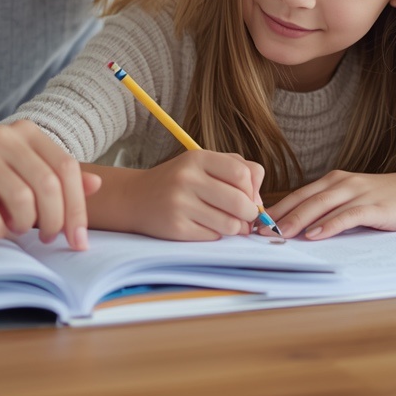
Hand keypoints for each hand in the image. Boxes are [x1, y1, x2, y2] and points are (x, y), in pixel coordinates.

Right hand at [0, 122, 100, 248]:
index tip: (79, 240)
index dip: (78, 207)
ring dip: (26, 226)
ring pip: (23, 200)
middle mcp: (4, 137)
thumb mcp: (17, 171)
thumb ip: (54, 176)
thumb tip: (97, 184)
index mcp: (25, 132)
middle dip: (56, 221)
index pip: (67, 168)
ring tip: (17, 230)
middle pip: (50, 184)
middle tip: (49, 240)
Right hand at [124, 151, 265, 240]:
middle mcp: (188, 178)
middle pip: (241, 203)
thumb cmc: (178, 181)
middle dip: (249, 214)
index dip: (253, 190)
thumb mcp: (202, 164)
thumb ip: (236, 171)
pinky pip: (213, 237)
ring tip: (225, 222)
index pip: (243, 173)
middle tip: (243, 216)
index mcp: (197, 158)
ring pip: (230, 225)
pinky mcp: (176, 228)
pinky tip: (204, 226)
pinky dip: (215, 235)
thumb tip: (260, 203)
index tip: (248, 197)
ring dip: (235, 228)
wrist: (135, 198)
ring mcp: (180, 204)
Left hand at [266, 168, 395, 240]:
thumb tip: (298, 229)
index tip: (255, 223)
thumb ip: (328, 210)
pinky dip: (329, 225)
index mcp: (331, 182)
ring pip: (321, 206)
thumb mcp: (351, 200)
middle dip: (280, 217)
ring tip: (280, 235)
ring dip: (298, 220)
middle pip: (304, 200)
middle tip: (259, 231)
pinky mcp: (374, 206)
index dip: (275, 209)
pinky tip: (315, 235)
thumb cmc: (382, 200)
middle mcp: (340, 183)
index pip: (297, 195)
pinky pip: (347, 215)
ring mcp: (357, 193)